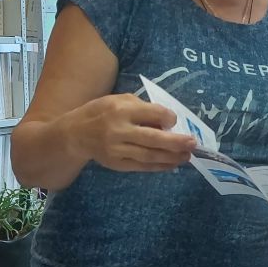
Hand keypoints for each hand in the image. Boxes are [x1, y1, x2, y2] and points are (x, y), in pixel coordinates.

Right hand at [69, 94, 195, 172]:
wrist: (74, 134)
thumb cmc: (101, 112)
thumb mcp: (118, 100)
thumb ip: (142, 107)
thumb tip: (167, 121)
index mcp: (121, 110)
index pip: (152, 114)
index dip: (168, 118)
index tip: (174, 121)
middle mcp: (119, 130)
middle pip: (153, 138)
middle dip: (176, 142)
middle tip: (193, 144)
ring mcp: (117, 150)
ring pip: (149, 156)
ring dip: (171, 157)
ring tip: (187, 156)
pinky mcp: (116, 164)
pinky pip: (142, 166)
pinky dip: (159, 166)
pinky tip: (172, 164)